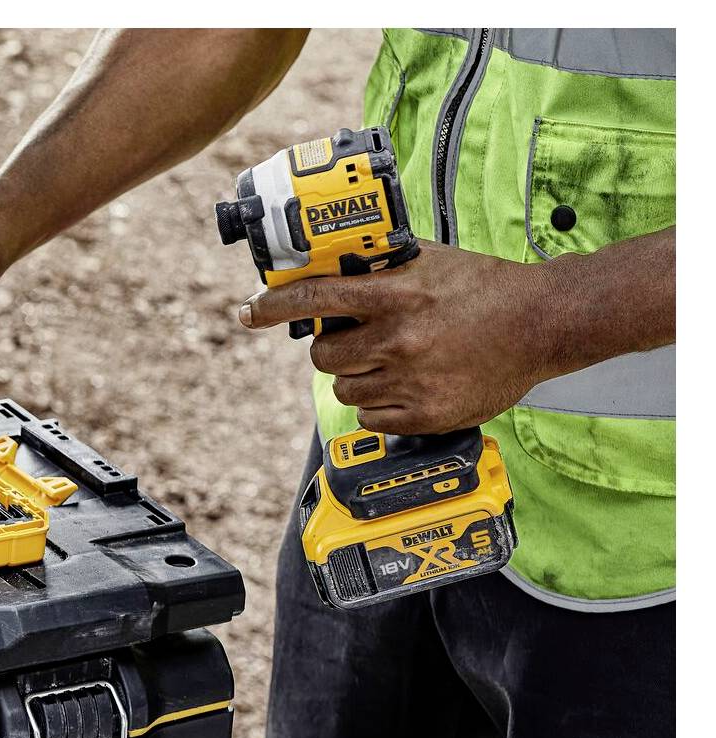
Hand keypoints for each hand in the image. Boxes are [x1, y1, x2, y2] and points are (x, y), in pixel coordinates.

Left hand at [237, 242, 561, 433]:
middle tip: (359, 340)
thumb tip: (328, 267)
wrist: (543, 322)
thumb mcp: (428, 261)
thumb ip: (378, 268)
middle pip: (323, 356)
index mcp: (396, 295)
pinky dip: (380, 405)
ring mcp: (411, 380)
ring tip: (394, 361)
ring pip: (345, 389)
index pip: (314, 298)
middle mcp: (399, 339)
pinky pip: (371, 418)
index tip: (251, 311)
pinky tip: (407, 384)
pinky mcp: (425, 414)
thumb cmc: (486, 289)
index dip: (273, 306)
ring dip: (358, 377)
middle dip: (333, 348)